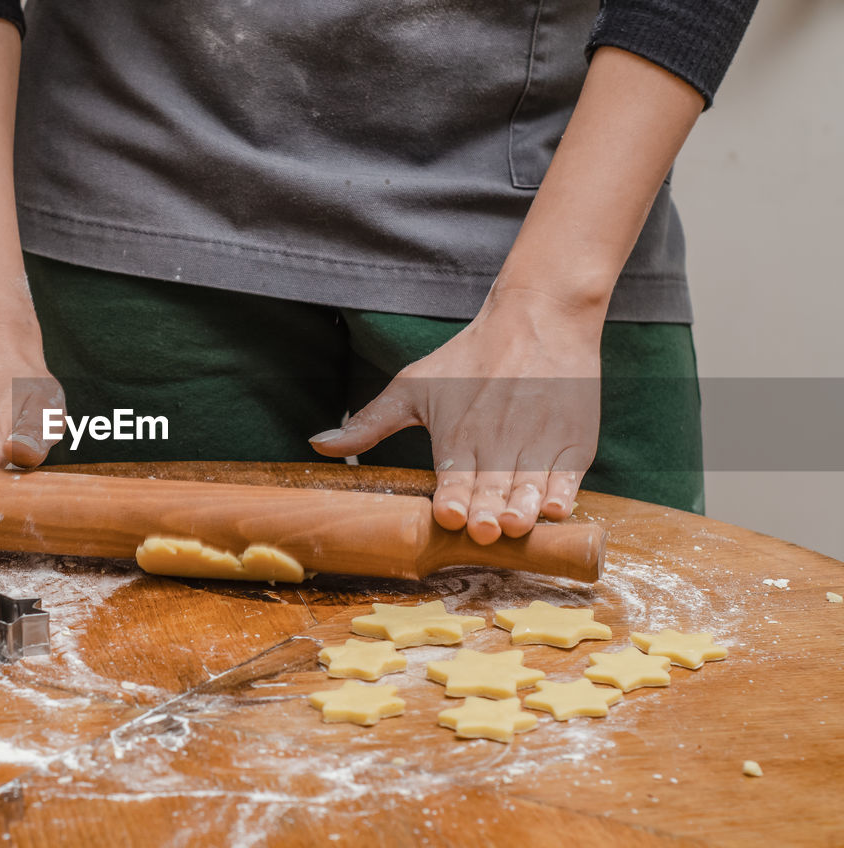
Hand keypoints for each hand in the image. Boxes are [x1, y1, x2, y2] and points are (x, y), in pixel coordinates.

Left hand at [310, 288, 601, 544]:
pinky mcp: (574, 443)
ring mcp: (538, 444)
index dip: (453, 499)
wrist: (538, 317)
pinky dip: (563, 495)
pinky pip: (568, 478)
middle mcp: (497, 443)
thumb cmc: (470, 357)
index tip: (449, 514)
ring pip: (530, 489)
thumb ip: (369, 424)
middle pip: (492, 490)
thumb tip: (319, 446)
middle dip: (486, 513)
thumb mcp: (412, 385)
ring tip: (515, 524)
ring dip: (523, 509)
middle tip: (482, 530)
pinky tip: (554, 508)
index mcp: (457, 435)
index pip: (454, 478)